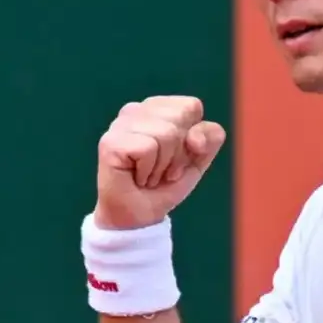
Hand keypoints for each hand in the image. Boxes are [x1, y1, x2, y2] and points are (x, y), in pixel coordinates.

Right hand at [94, 96, 225, 229]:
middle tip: (162, 169)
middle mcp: (136, 110)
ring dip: (163, 165)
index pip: (192, 106)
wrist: (141, 216)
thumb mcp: (199, 158)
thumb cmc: (166, 184)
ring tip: (148, 175)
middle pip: (180, 117)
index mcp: (157, 108)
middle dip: (178, 152)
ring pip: (166, 133)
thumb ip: (211, 136)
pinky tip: (136, 177)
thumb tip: (194, 137)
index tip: (177, 157)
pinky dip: (148, 171)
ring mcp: (120, 124)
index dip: (193, 136)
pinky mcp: (110, 142)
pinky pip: (148, 148)